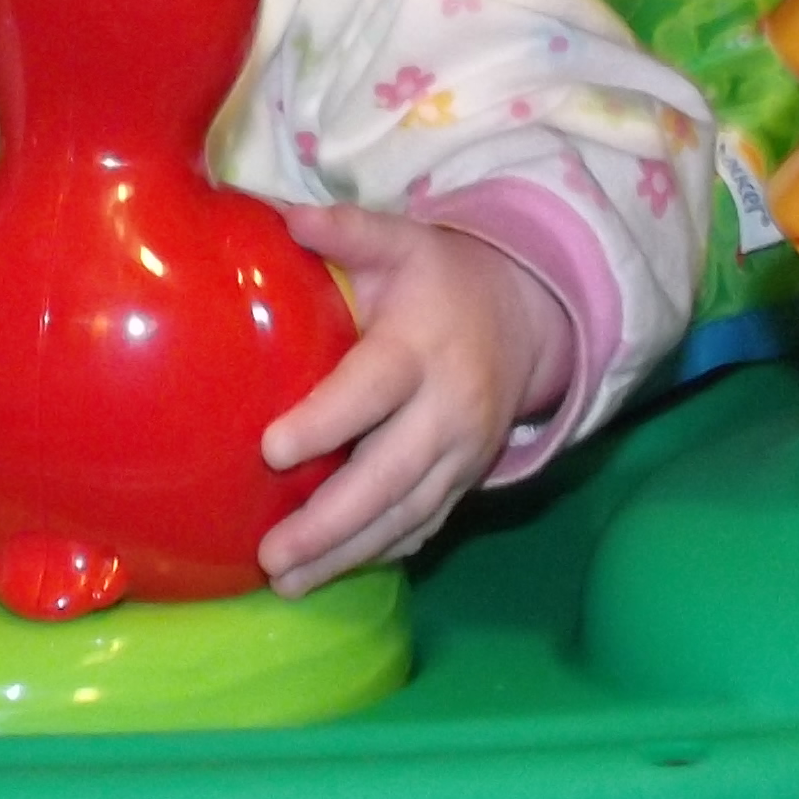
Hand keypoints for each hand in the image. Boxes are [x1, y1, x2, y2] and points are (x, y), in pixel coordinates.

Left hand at [255, 205, 572, 595]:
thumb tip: (284, 215)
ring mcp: (463, 454)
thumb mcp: (403, 242)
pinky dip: (383, 552)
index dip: (326, 422)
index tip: (271, 450)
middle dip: (332, 522)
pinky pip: (427, 525)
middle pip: (390, 475)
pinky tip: (336, 574)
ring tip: (289, 584)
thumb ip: (348, 232)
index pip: (372, 391)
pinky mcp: (467, 479)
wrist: (528, 318)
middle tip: (272, 555)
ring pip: (407, 514)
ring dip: (349, 553)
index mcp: (421, 348)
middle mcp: (448, 410)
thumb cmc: (441, 278)